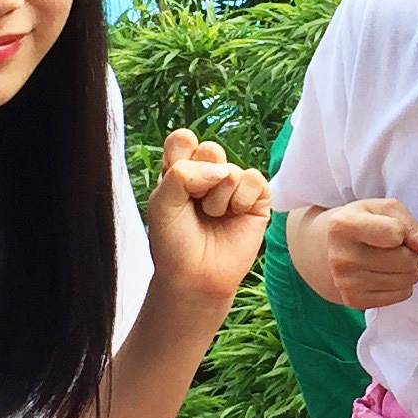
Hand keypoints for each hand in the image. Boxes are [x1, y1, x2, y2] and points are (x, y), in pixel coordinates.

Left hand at [143, 128, 272, 306]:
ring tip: (213, 217)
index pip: (183, 139)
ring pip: (231, 170)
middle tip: (195, 204)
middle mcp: (208, 174)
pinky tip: (234, 216)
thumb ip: (181, 174)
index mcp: (181, 169)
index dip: (181, 155)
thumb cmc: (174, 242)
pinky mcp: (257, 199)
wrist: (194, 277)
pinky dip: (241, 201)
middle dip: (201, 179)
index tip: (175, 182)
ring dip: (218, 199)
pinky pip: (255, 180)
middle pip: (211, 148)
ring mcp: (233, 186)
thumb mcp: (161, 203)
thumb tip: (223, 171)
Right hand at [311, 200, 417, 307]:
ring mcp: (346, 283)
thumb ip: (411, 225)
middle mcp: (341, 257)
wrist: (329, 249)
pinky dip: (401, 284)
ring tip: (390, 259)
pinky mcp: (354, 302)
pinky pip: (402, 295)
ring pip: (407, 280)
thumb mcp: (385, 210)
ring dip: (408, 269)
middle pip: (406, 260)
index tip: (391, 228)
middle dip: (410, 252)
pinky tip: (385, 274)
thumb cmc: (363, 222)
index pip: (396, 233)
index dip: (402, 230)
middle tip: (395, 247)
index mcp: (344, 226)